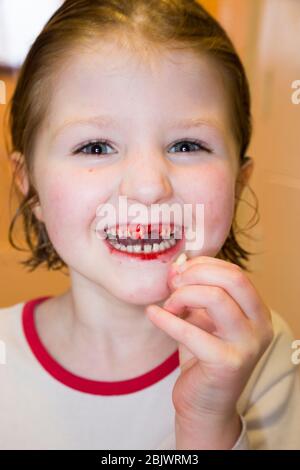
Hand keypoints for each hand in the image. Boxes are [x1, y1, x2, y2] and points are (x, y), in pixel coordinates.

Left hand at [145, 256, 273, 448]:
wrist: (204, 404)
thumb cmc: (202, 357)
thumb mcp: (201, 318)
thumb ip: (193, 292)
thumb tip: (176, 266)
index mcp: (257, 311)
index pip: (234, 272)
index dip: (202, 266)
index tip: (178, 272)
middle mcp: (260, 326)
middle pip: (232, 278)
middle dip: (195, 275)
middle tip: (172, 285)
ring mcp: (247, 345)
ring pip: (215, 297)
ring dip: (182, 296)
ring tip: (168, 306)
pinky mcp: (227, 363)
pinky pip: (191, 331)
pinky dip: (166, 319)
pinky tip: (153, 314)